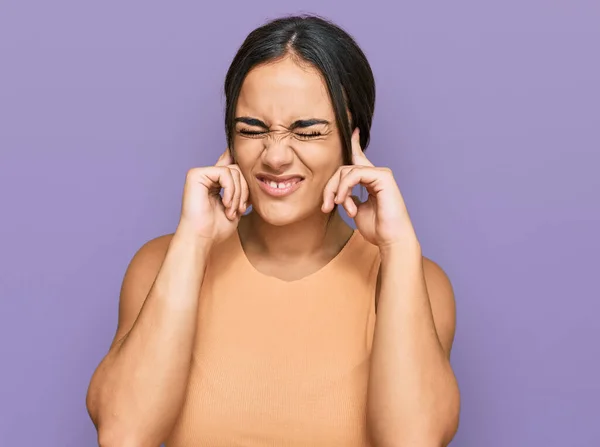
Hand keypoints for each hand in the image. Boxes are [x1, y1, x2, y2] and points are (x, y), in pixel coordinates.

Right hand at [177, 149, 248, 243]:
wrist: (201, 238)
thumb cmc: (216, 228)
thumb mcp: (237, 207)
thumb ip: (242, 190)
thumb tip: (253, 175)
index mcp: (215, 182)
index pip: (234, 166)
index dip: (245, 178)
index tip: (246, 200)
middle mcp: (208, 175)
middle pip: (238, 169)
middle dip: (244, 191)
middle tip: (240, 210)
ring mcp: (201, 174)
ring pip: (234, 171)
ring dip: (238, 194)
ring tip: (232, 211)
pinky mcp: (196, 174)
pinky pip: (225, 172)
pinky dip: (230, 190)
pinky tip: (225, 204)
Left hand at [321, 128, 417, 249]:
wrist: (391, 240)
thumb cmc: (377, 229)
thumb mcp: (356, 211)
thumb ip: (348, 198)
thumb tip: (340, 194)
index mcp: (371, 181)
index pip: (359, 159)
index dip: (355, 144)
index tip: (352, 130)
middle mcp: (377, 175)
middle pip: (344, 169)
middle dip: (330, 186)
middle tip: (325, 206)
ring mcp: (381, 174)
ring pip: (347, 170)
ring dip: (336, 190)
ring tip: (336, 206)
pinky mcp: (383, 177)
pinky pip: (355, 174)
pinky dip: (345, 187)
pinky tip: (342, 201)